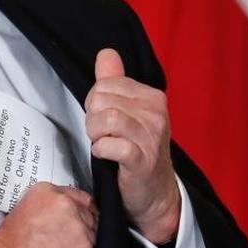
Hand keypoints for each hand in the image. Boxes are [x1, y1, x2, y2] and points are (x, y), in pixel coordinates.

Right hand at [0, 183, 96, 247]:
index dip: (80, 215)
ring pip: (95, 242)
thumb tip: (71, 214)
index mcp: (50, 194)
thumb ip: (50, 207)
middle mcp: (67, 208)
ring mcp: (79, 233)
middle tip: (63, 247)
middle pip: (91, 220)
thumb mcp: (23, 211)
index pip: (82, 199)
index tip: (77, 224)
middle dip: (81, 234)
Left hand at [85, 48, 179, 243]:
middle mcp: (155, 113)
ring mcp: (151, 136)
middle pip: (100, 100)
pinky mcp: (142, 159)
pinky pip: (110, 145)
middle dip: (92, 118)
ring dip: (94, 134)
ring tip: (102, 143)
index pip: (105, 84)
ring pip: (104, 119)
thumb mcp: (129, 112)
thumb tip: (106, 53)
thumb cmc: (138, 150)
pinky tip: (106, 155)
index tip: (104, 119)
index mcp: (152, 97)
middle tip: (102, 134)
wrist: (155, 193)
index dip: (95, 102)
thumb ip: (115, 81)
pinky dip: (100, 150)